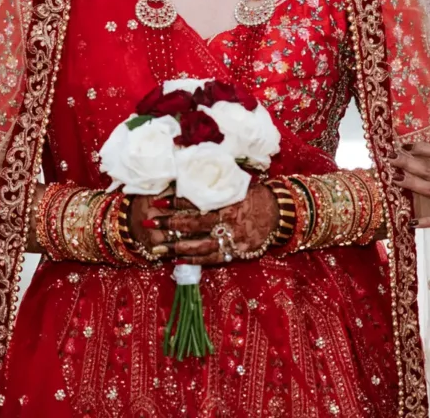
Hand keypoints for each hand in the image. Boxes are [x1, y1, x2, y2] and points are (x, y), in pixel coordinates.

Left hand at [150, 184, 277, 264]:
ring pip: (199, 245)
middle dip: (169, 224)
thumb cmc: (256, 194)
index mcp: (228, 200)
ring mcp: (231, 238)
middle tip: (150, 222)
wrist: (279, 214)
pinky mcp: (235, 253)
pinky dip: (193, 260)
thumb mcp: (238, 182)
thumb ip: (217, 180)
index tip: (158, 201)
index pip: (198, 201)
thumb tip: (192, 169)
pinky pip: (211, 259)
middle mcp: (228, 220)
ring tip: (158, 247)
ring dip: (176, 247)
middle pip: (193, 223)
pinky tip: (177, 259)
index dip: (176, 201)